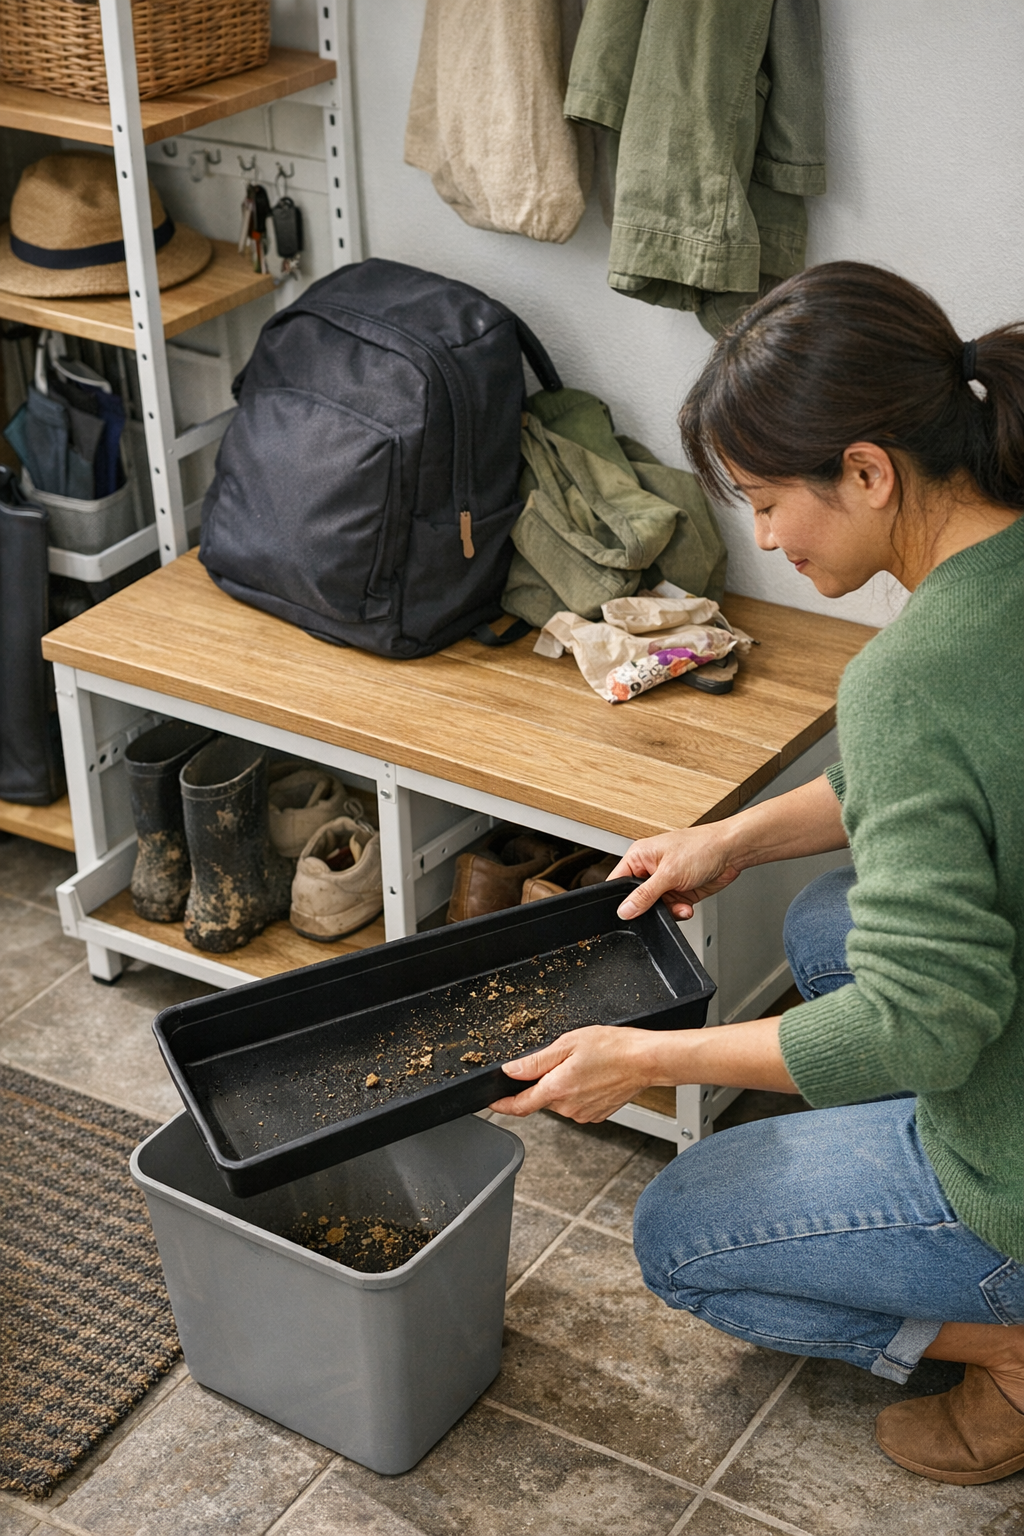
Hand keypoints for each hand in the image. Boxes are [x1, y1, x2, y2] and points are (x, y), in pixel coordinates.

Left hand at [489, 1026, 657, 1122]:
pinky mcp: (596, 1115)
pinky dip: (578, 1092)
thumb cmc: (613, 1047)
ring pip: (560, 1101)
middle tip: (565, 1060)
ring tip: (585, 1066)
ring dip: (563, 1086)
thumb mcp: (568, 1044)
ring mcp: (583, 1113)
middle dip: (545, 1082)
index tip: (492, 1102)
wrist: (645, 1061)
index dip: (502, 1104)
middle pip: (542, 1098)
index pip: (520, 1105)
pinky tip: (593, 1077)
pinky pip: (576, 1104)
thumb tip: (511, 1071)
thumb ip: (536, 1061)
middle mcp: (568, 1107)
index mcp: (557, 1088)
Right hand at [608, 829, 741, 919]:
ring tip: (679, 905)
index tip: (628, 913)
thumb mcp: (669, 873)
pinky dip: (678, 911)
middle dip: (649, 908)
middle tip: (660, 907)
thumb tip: (624, 909)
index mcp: (640, 856)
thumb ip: (644, 895)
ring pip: (655, 908)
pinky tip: (686, 906)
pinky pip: (671, 909)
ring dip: (668, 911)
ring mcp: (665, 881)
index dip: (621, 899)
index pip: (618, 882)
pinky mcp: (679, 891)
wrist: (732, 852)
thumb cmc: (703, 847)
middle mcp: (650, 868)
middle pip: (637, 899)